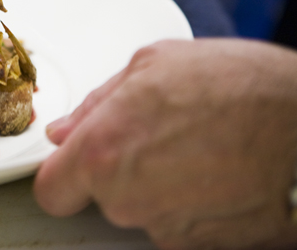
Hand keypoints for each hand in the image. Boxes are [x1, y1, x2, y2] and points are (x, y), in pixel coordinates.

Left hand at [35, 38, 296, 248]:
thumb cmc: (245, 88)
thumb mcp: (155, 64)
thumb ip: (97, 104)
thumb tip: (66, 130)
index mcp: (102, 152)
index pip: (51, 190)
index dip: (62, 175)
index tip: (76, 162)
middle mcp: (128, 201)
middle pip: (101, 198)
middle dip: (120, 170)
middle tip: (158, 134)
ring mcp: (168, 230)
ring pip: (144, 211)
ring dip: (161, 185)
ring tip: (199, 147)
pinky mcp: (206, 248)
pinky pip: (182, 225)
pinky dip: (194, 204)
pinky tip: (219, 171)